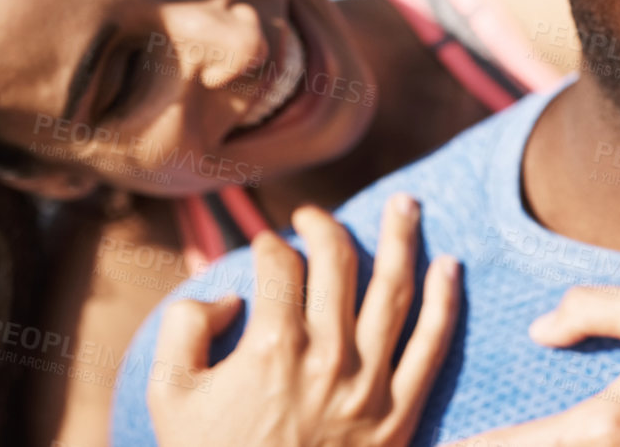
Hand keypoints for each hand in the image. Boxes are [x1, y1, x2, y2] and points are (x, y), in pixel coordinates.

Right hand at [150, 194, 460, 446]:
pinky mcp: (400, 414)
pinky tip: (450, 264)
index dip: (270, 246)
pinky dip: (445, 301)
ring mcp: (369, 386)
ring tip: (404, 205)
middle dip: (327, 227)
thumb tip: (231, 296)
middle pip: (338, 264)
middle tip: (318, 215)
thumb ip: (185, 330)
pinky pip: (431, 345)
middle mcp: (326, 358)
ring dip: (401, 239)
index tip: (268, 247)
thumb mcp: (169, 396)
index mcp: (271, 348)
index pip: (281, 266)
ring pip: (393, 291)